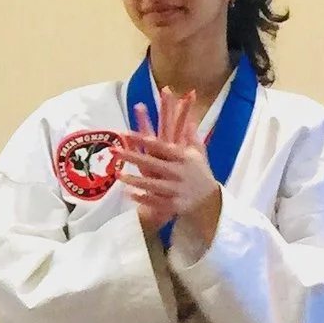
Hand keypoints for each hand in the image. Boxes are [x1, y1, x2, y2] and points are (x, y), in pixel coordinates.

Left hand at [120, 90, 220, 240]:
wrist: (208, 200)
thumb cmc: (199, 172)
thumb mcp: (197, 153)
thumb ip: (190, 136)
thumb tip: (189, 118)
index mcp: (183, 157)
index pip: (160, 145)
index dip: (143, 139)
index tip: (127, 133)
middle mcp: (179, 172)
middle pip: (152, 163)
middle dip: (132, 157)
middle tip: (115, 151)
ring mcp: (175, 189)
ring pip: (151, 184)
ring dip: (134, 180)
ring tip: (118, 174)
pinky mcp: (173, 204)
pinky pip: (154, 200)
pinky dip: (142, 197)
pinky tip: (128, 193)